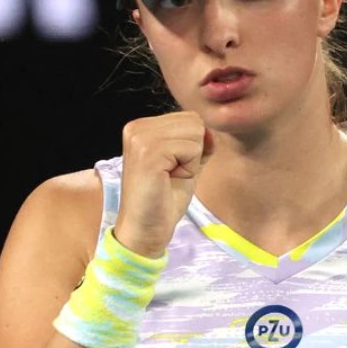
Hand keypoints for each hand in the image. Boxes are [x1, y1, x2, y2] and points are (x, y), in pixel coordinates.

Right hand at [113, 111, 212, 256]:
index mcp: (140, 127)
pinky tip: (169, 180)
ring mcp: (140, 139)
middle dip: (193, 151)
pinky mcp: (148, 153)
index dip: (192, 146)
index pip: (189, 117)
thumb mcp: (185, 163)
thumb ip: (198, 142)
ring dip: (191, 160)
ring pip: (195, 133)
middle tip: (171, 175)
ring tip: (170, 177)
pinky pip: (192, 148)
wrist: (145, 230)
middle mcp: (136, 127)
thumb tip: (210, 130)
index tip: (172, 168)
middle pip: (193, 122)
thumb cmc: (163, 200)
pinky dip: (189, 167)